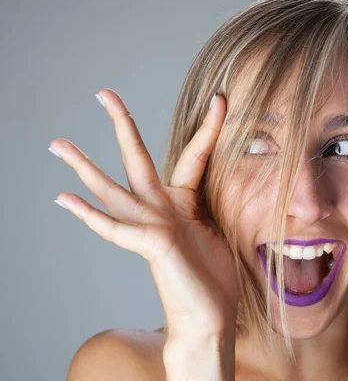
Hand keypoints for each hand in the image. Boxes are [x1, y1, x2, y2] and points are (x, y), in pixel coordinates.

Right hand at [50, 89, 238, 339]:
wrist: (210, 314)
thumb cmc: (213, 275)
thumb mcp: (219, 227)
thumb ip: (211, 201)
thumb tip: (228, 178)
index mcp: (183, 201)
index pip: (195, 154)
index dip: (210, 126)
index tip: (221, 97)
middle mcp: (161, 208)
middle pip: (137, 157)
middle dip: (121, 124)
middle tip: (103, 93)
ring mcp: (152, 226)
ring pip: (113, 188)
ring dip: (85, 166)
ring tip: (58, 143)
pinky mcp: (150, 245)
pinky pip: (114, 228)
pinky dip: (89, 215)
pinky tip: (64, 199)